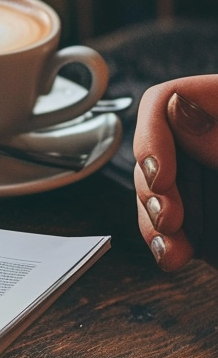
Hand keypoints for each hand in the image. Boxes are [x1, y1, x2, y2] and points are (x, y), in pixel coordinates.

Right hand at [134, 77, 217, 270]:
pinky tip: (174, 257)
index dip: (152, 135)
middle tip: (169, 219)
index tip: (161, 177)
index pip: (168, 100)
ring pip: (149, 190)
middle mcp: (209, 143)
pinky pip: (160, 222)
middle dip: (151, 189)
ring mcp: (203, 180)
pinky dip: (162, 242)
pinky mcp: (201, 217)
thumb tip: (178, 105)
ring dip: (152, 223)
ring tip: (174, 250)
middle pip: (150, 150)